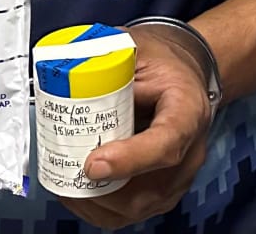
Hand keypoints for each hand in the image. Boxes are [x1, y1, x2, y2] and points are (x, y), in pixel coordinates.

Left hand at [56, 28, 212, 230]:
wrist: (185, 71)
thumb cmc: (162, 59)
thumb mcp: (138, 46)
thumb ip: (107, 57)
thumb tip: (64, 70)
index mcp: (187, 108)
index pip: (166, 144)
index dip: (129, 160)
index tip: (92, 164)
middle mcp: (190, 149)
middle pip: (151, 188)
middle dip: (103, 191)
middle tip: (66, 176)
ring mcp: (180, 175)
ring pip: (140, 206)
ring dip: (99, 204)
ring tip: (65, 186)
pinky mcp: (167, 189)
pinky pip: (135, 210)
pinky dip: (104, 209)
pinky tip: (79, 194)